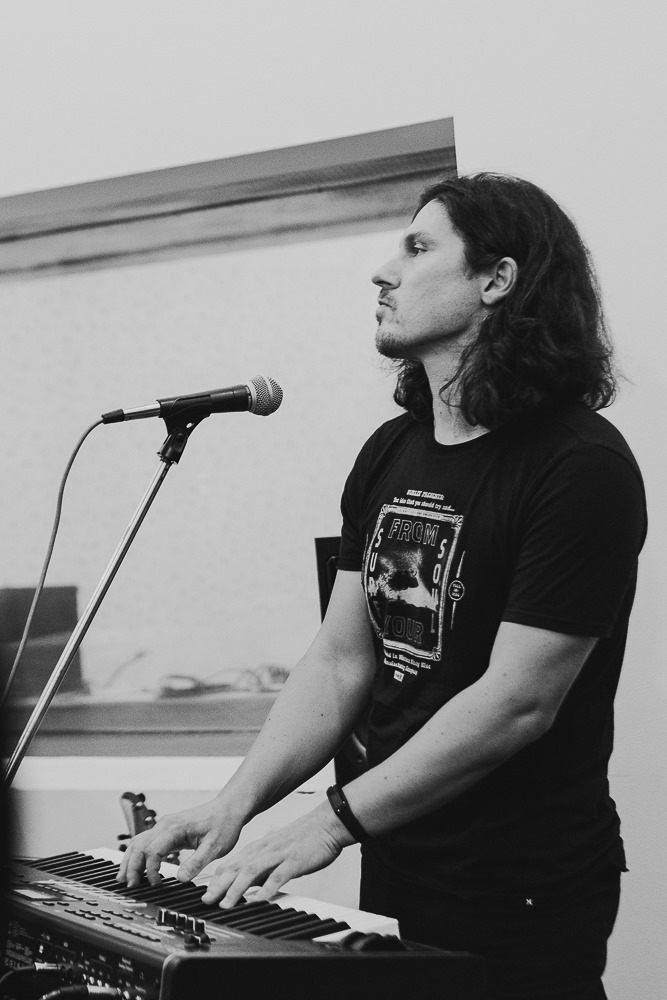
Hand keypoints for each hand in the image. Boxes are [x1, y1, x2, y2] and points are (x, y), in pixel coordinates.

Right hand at [117, 795, 241, 886]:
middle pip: (139, 846)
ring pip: (138, 842)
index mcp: (175, 827)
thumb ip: (197, 863)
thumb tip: (180, 878)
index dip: (151, 870)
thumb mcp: (215, 847)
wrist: (228, 808)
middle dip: (131, 867)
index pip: (153, 851)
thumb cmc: (223, 824)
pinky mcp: (167, 829)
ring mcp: (164, 825)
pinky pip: (145, 841)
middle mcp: (165, 824)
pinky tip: (135, 866)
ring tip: (124, 879)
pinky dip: (137, 854)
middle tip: (130, 886)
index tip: (157, 884)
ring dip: (130, 860)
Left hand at [199, 799, 353, 907]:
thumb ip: (263, 866)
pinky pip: (278, 876)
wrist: (327, 824)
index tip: (204, 893)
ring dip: (237, 888)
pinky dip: (266, 888)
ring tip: (227, 904)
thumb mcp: (277, 850)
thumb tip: (248, 884)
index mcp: (260, 848)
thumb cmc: (304, 839)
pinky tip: (259, 899)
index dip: (216, 879)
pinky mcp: (294, 861)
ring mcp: (278, 855)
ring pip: (252, 871)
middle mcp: (265, 850)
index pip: (232, 863)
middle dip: (219, 885)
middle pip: (237, 867)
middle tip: (206, 901)